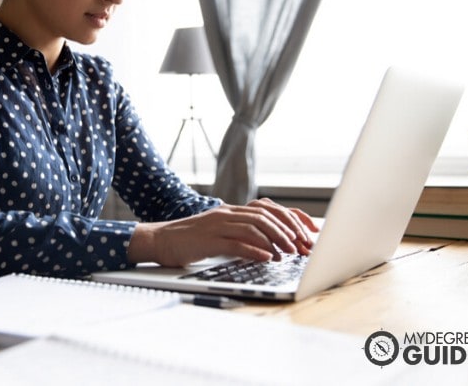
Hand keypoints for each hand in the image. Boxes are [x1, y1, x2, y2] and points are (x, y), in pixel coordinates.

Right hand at [127, 198, 318, 266]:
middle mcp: (227, 214)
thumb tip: (270, 248)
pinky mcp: (209, 240)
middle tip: (303, 247)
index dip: (291, 220)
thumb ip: (241, 236)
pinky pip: (236, 243)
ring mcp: (217, 225)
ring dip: (276, 240)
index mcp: (231, 211)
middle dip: (289, 231)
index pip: (269, 209)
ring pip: (254, 227)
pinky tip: (268, 258)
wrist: (159, 240)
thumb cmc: (189, 240)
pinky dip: (255, 250)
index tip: (308, 234)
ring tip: (290, 253)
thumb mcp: (219, 234)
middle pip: (266, 216)